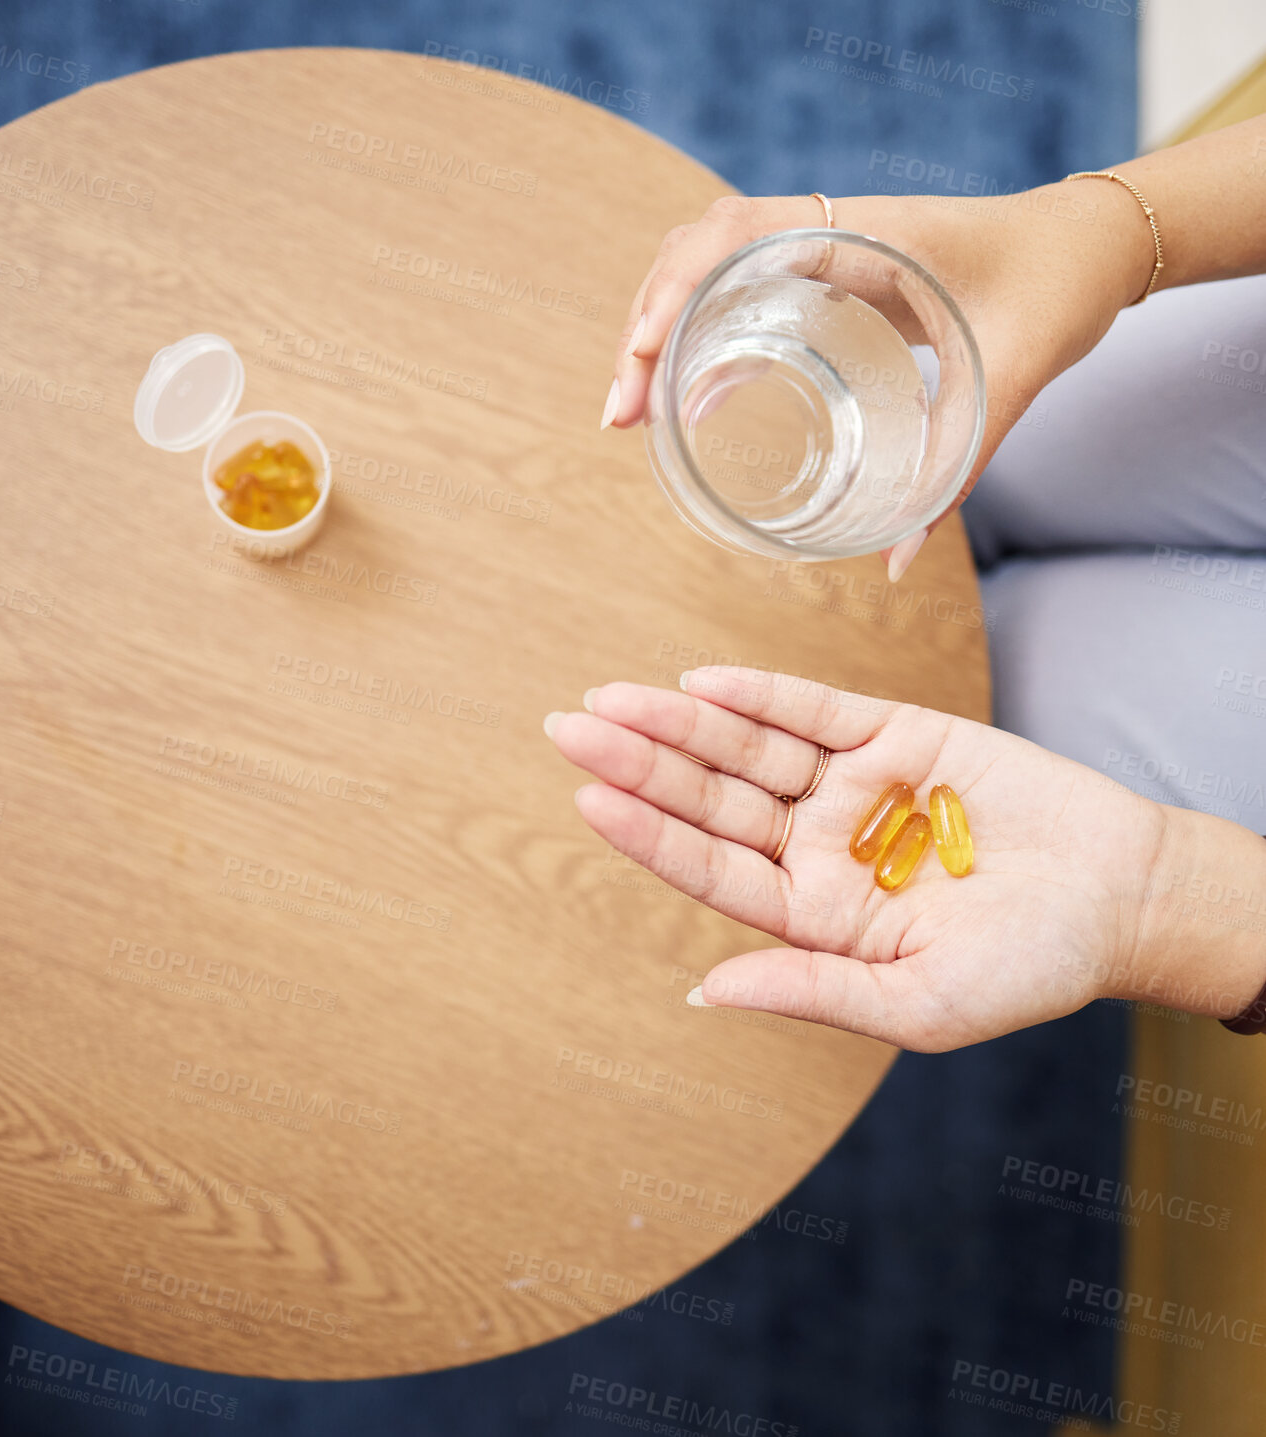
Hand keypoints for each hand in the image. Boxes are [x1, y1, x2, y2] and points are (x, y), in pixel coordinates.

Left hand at [544, 666, 1218, 1051]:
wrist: (1122, 896)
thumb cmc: (1027, 966)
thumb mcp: (918, 1005)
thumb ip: (811, 990)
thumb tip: (703, 995)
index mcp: (814, 914)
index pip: (711, 869)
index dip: (648, 835)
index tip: (586, 799)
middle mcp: (820, 845)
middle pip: (710, 799)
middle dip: (640, 764)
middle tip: (565, 729)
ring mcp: (854, 787)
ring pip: (747, 748)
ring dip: (681, 722)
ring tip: (612, 698)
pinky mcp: (898, 735)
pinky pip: (815, 709)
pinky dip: (761, 694)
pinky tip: (702, 683)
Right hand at [602, 186, 1152, 574]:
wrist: (1090, 243)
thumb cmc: (1054, 289)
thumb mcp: (1007, 378)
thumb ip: (955, 470)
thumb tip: (897, 562)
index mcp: (862, 231)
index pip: (734, 235)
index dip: (673, 290)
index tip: (644, 359)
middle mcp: (829, 227)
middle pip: (697, 252)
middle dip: (645, 326)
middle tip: (621, 414)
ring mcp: (823, 247)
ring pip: (708, 269)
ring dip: (661, 328)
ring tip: (633, 410)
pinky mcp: (829, 274)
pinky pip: (744, 293)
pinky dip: (702, 337)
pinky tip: (687, 400)